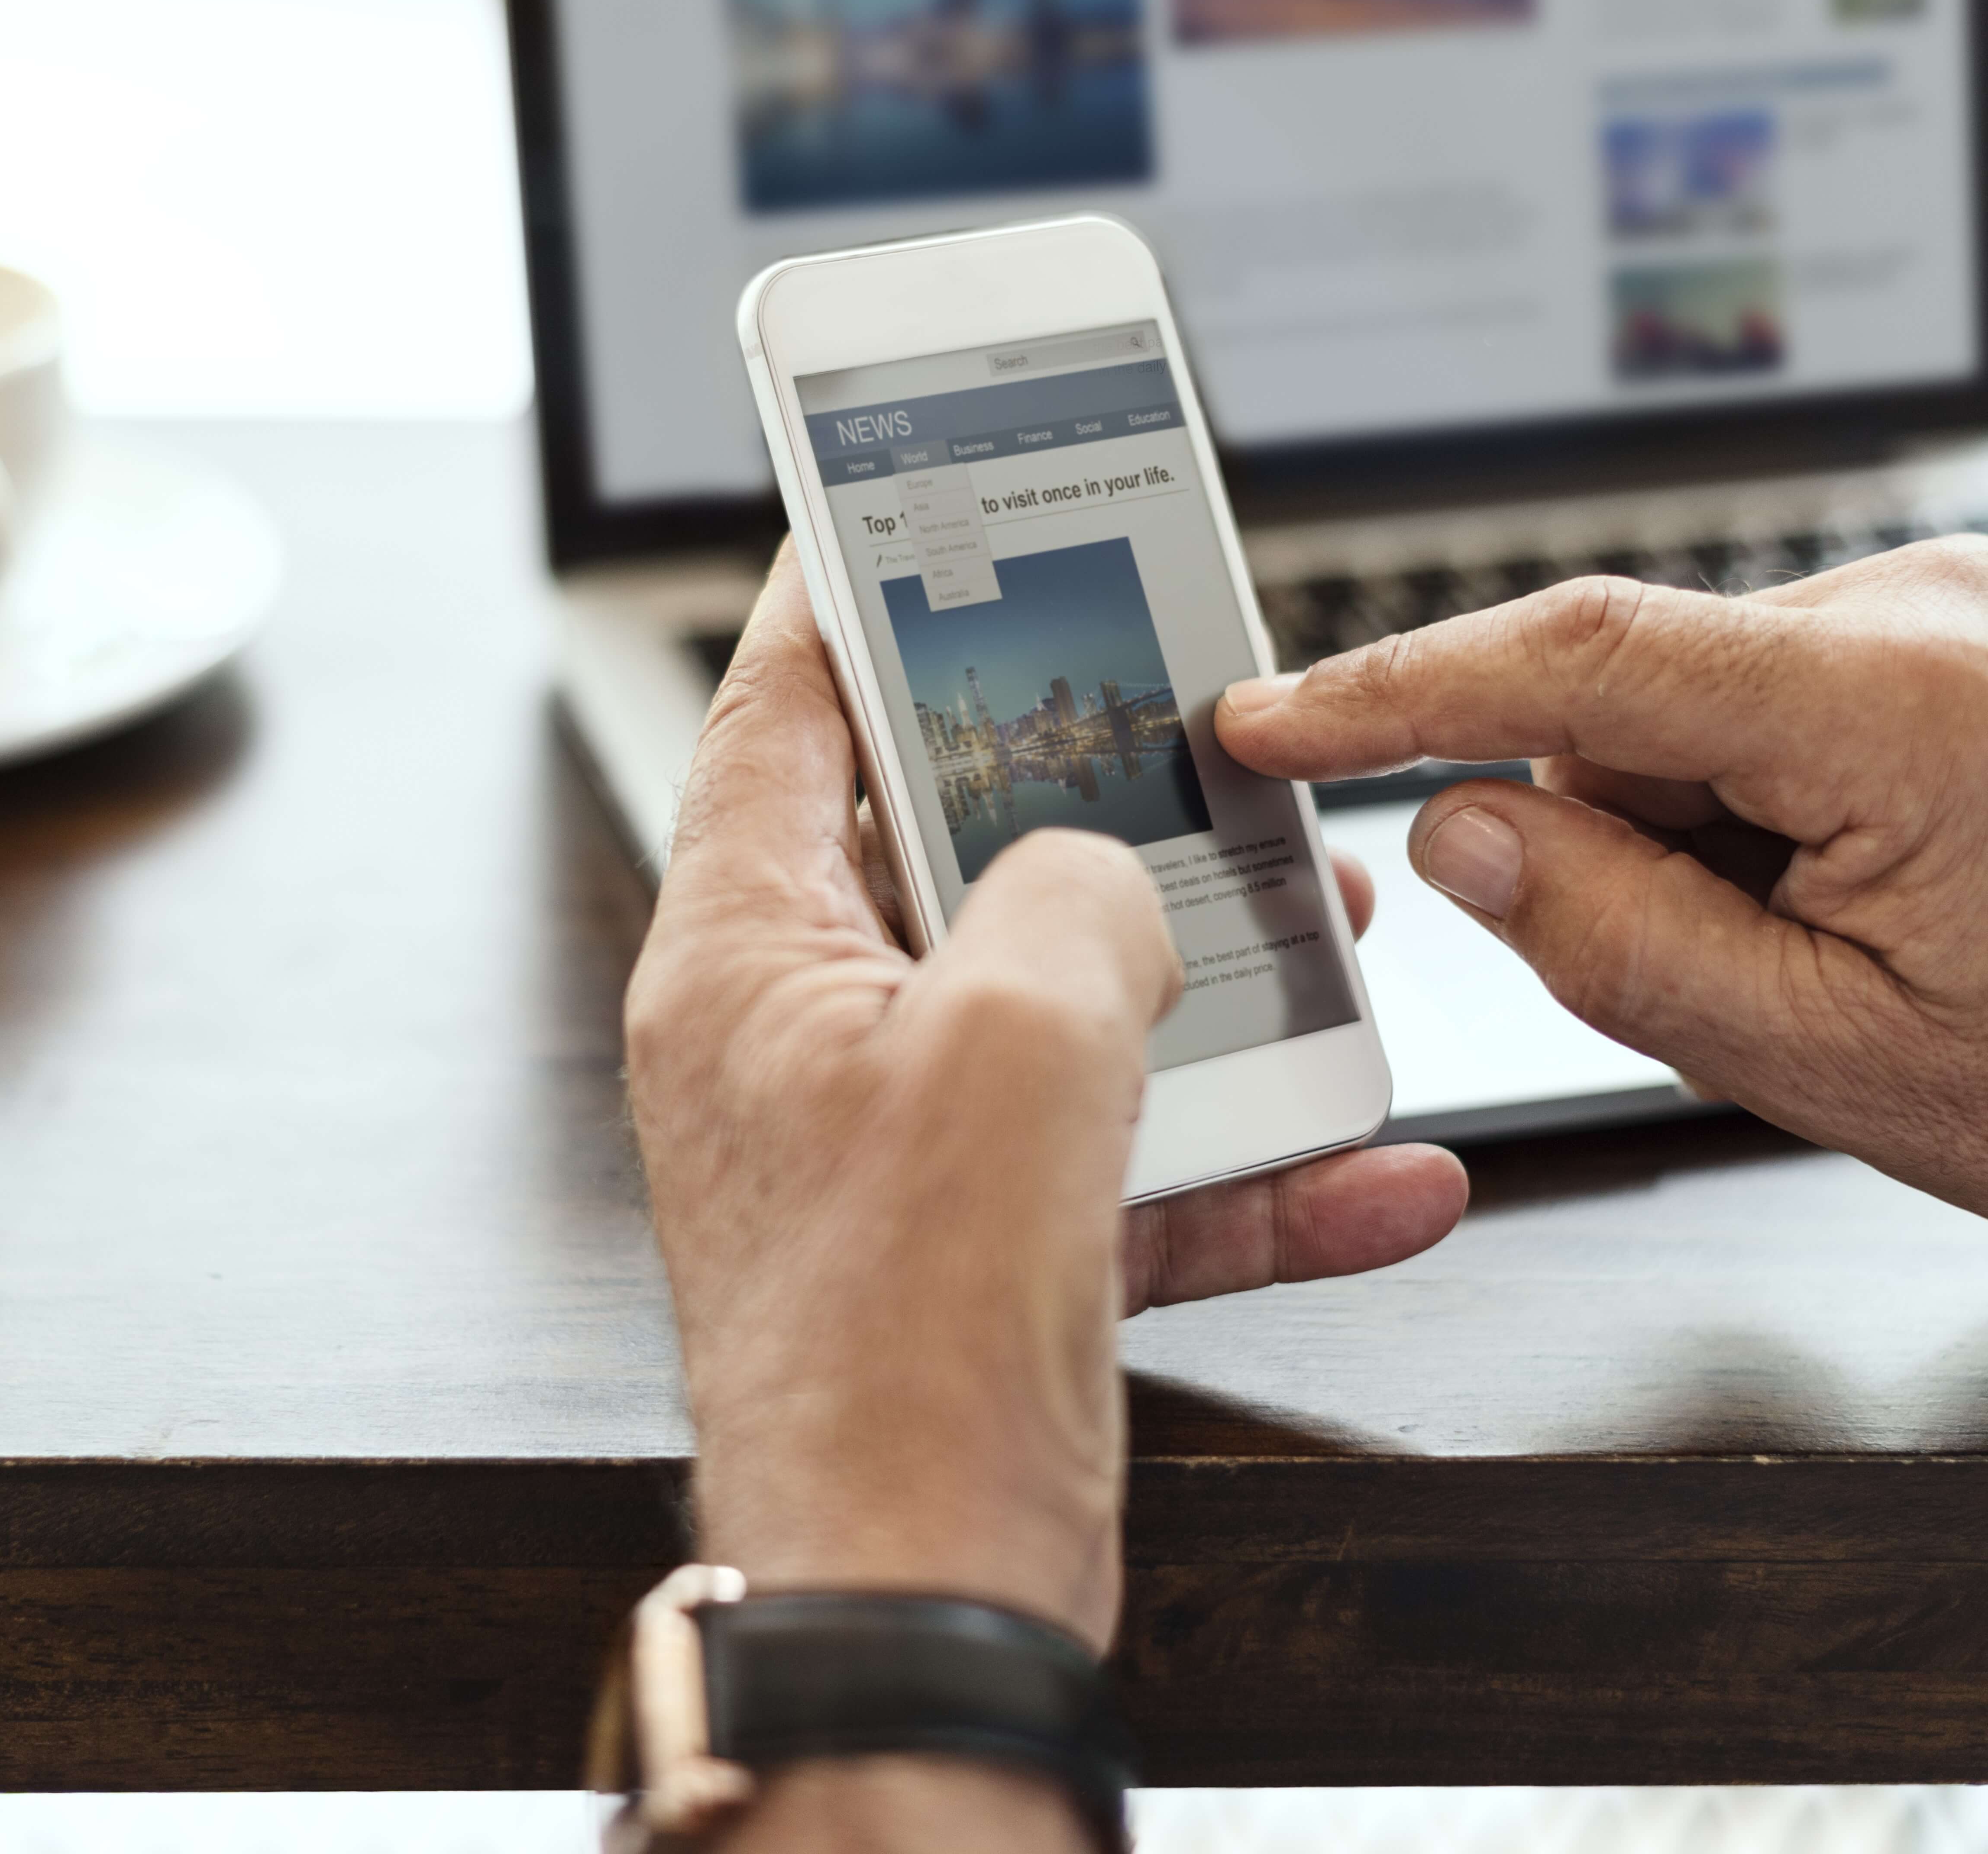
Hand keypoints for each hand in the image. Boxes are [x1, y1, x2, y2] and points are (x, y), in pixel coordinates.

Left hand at [625, 544, 1466, 1662]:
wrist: (920, 1599)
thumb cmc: (902, 1337)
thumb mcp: (1014, 1043)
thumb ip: (1075, 903)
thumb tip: (1111, 884)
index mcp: (749, 958)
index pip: (780, 719)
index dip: (838, 603)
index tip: (897, 524)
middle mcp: (807, 1038)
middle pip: (942, 848)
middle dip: (1081, 795)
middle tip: (1182, 733)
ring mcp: (898, 1142)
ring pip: (1060, 997)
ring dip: (1199, 974)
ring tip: (1325, 935)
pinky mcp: (986, 1239)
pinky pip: (1128, 1157)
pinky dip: (1244, 1159)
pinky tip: (1374, 1164)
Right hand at [1217, 541, 1987, 1216]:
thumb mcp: (1844, 1059)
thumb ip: (1622, 945)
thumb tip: (1464, 837)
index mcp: (1905, 705)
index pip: (1576, 656)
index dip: (1394, 683)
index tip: (1273, 714)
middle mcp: (1925, 611)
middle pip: (1629, 704)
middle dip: (1612, 841)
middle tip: (1732, 974)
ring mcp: (1947, 611)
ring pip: (1697, 717)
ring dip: (1705, 837)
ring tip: (1849, 947)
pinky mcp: (1952, 635)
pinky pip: (1774, 709)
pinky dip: (1768, 813)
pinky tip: (1880, 897)